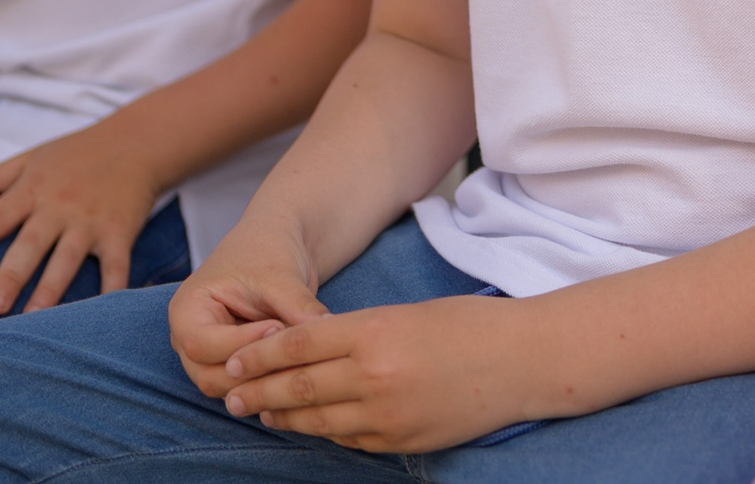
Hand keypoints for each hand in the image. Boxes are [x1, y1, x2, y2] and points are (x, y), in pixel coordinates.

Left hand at [0, 120, 163, 313]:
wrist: (138, 143)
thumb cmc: (77, 154)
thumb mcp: (30, 158)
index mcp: (33, 188)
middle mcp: (61, 206)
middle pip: (31, 244)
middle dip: (12, 275)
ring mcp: (92, 221)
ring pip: (68, 259)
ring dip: (51, 289)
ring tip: (33, 318)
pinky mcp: (120, 231)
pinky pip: (116, 265)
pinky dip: (112, 289)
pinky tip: (101, 311)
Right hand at [169, 221, 329, 398]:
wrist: (277, 246)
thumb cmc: (269, 251)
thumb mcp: (282, 276)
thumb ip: (298, 307)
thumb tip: (328, 334)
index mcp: (187, 311)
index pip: (202, 345)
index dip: (241, 343)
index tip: (278, 326)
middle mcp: (189, 340)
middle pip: (210, 377)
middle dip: (253, 371)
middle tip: (293, 352)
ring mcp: (209, 358)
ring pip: (229, 390)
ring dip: (265, 381)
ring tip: (299, 358)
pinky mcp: (233, 366)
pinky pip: (247, 388)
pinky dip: (272, 383)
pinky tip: (299, 369)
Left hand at [218, 294, 543, 453]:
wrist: (524, 361)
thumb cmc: (471, 325)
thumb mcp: (408, 314)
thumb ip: (359, 333)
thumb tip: (311, 350)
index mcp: (374, 332)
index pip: (297, 345)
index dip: (259, 356)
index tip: (234, 363)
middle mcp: (374, 375)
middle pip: (297, 386)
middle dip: (258, 392)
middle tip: (230, 396)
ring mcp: (386, 413)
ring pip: (317, 420)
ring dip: (283, 417)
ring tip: (261, 414)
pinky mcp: (401, 440)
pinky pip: (349, 439)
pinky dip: (325, 432)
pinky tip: (310, 427)